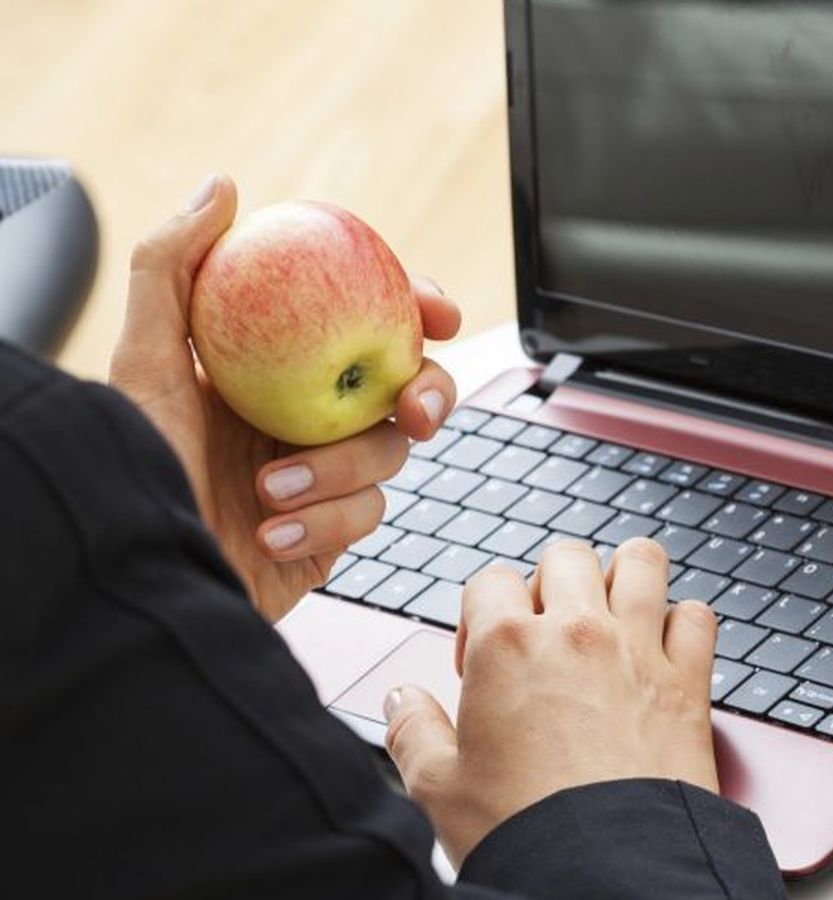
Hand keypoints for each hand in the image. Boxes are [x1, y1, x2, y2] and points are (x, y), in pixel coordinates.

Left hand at [110, 175, 461, 621]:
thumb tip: (222, 188)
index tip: (437, 311)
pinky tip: (272, 530)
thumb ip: (171, 267)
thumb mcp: (142, 361)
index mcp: (275, 368)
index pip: (363, 321)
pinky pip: (365, 517)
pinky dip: (323, 521)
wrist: (133, 574)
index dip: (413, 308)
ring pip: (390, 455)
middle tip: (413, 408)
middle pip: (405, 388)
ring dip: (338, 472)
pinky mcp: (329, 534)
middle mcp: (305, 416)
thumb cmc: (128, 469)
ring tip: (270, 487)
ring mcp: (323, 475)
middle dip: (427, 393)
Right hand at [384, 539, 719, 865]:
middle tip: (544, 632)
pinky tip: (663, 649)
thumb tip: (400, 701)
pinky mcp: (688, 681)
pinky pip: (698, 616)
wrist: (606, 873)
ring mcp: (639, 650)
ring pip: (641, 561)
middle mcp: (577, 633)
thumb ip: (412, 732)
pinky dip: (684, 623)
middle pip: (567, 556)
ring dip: (625, 577)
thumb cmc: (524, 833)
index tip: (482, 659)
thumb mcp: (438, 788)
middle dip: (550, 583)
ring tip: (610, 612)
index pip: (490, 580)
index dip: (480, 615)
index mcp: (507, 646)